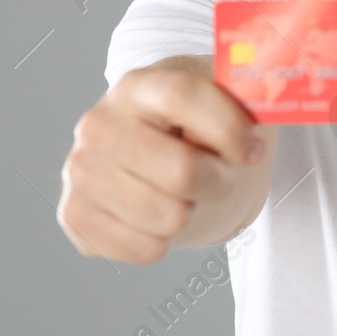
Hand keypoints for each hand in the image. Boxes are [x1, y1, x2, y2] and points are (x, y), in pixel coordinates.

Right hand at [57, 58, 276, 263]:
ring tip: (185, 194)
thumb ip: (243, 106)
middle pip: (181, 171)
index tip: (254, 151)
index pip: (185, 96)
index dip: (229, 128)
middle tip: (221, 177)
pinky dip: (164, 241)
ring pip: (168, 217)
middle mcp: (99, 124)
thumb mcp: (221, 104)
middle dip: (218, 181)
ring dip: (191, 212)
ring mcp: (80, 170)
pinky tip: (156, 216)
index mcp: (138, 86)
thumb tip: (261, 124)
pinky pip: (144, 249)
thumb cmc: (198, 128)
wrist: (152, 153)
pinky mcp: (74, 215)